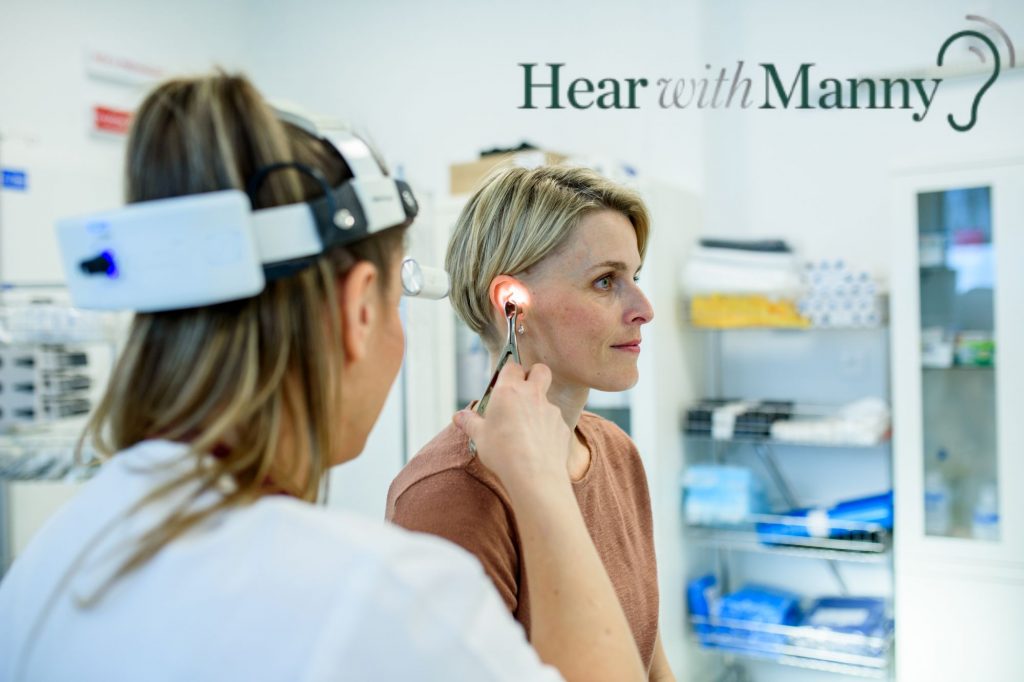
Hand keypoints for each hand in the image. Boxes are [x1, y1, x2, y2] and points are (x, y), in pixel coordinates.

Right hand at [454, 362, 571, 495]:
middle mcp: (532, 395)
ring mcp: (550, 410)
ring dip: (537, 408)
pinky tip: (536, 446)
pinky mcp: (562, 427)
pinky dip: (546, 428)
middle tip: (521, 393)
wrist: (534, 476)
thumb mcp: (479, 437)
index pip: (512, 366)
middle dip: (533, 375)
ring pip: (547, 399)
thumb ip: (470, 422)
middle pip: (540, 370)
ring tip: (524, 431)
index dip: (508, 373)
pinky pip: (554, 421)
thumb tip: (459, 416)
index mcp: (509, 391)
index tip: (501, 386)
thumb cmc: (503, 453)